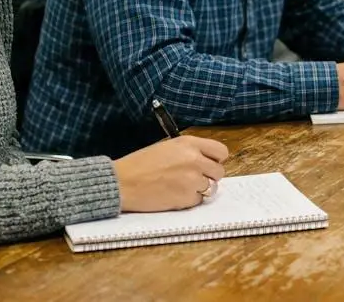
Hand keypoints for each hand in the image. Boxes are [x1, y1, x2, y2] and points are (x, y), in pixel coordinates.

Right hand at [113, 135, 227, 211]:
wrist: (122, 183)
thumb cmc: (140, 165)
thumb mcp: (167, 147)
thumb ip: (189, 152)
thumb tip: (206, 162)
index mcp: (189, 143)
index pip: (221, 152)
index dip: (215, 160)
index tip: (208, 164)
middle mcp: (195, 159)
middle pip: (219, 172)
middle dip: (208, 176)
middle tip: (193, 179)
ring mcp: (192, 179)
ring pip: (211, 188)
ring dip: (199, 189)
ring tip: (180, 187)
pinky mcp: (187, 198)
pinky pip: (198, 201)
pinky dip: (189, 200)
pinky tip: (173, 195)